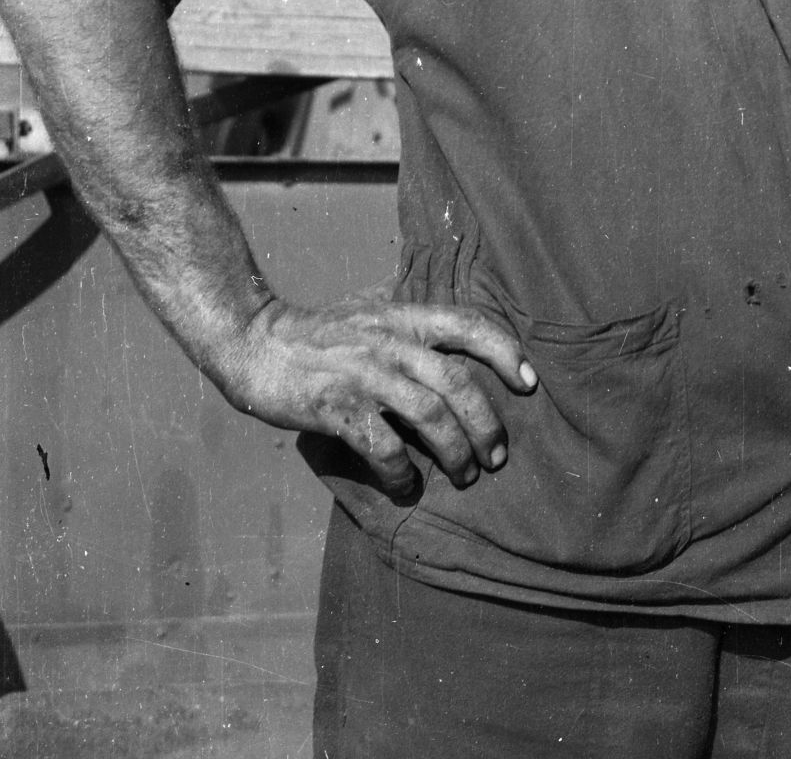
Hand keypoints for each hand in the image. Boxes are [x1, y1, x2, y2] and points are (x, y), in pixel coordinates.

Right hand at [215, 295, 534, 498]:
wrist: (255, 342)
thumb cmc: (320, 331)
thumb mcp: (373, 310)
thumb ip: (411, 321)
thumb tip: (455, 338)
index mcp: (406, 317)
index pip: (472, 325)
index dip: (507, 352)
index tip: (530, 384)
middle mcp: (393, 342)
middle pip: (459, 383)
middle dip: (487, 425)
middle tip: (497, 457)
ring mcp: (364, 373)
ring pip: (430, 415)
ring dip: (454, 452)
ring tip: (464, 477)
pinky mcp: (335, 406)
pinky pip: (381, 444)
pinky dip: (401, 471)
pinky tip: (408, 486)